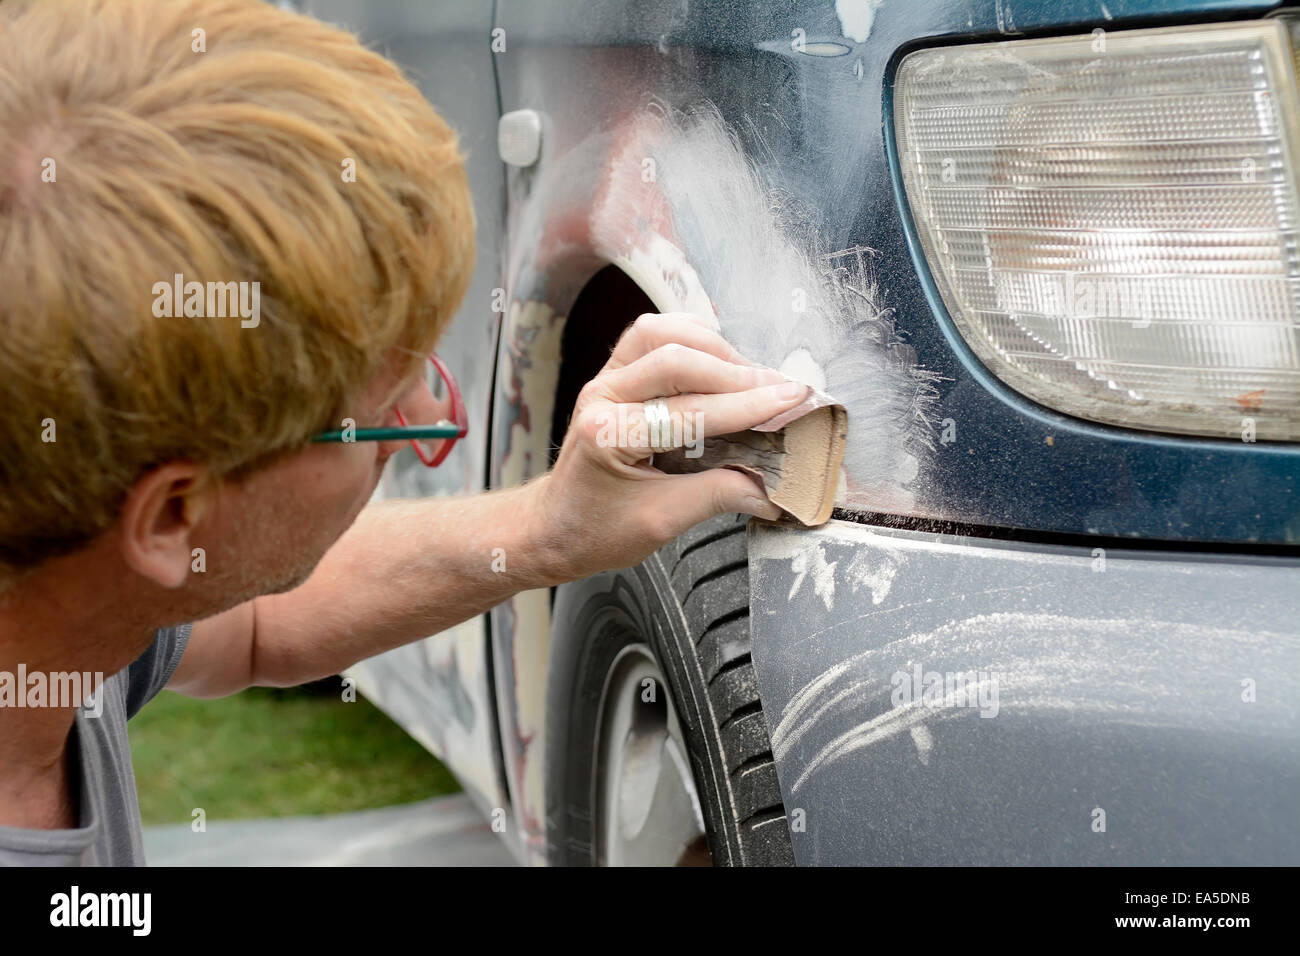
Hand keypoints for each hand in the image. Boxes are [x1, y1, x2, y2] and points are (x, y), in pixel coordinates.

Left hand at [529, 312, 808, 581]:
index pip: (691, 410)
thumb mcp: (661, 523)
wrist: (554, 527)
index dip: (747, 406)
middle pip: (676, 359)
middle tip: (783, 390)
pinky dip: (692, 340)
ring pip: (662, 333)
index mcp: (608, 434)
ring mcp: (606, 379)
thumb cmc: (596, 530)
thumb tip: (774, 489)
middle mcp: (602, 395)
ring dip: (714, 348)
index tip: (792, 402)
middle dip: (737, 373)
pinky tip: (720, 361)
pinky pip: (654, 335)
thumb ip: (719, 497)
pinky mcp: (614, 374)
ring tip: (753, 377)